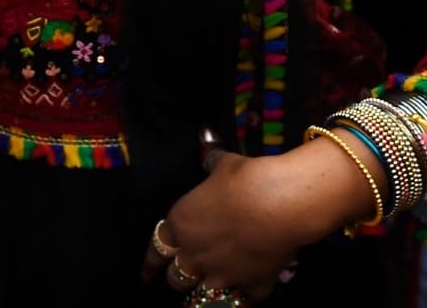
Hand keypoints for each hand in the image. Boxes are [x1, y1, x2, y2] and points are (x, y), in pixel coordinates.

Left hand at [142, 143, 363, 301]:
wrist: (280, 203)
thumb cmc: (244, 178)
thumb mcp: (223, 163)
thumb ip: (210, 156)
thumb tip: (204, 136)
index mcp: (181, 224)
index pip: (155, 249)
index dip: (150, 262)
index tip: (146, 273)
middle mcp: (195, 255)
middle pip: (176, 278)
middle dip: (177, 277)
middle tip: (180, 276)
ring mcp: (223, 274)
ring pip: (202, 296)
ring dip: (203, 292)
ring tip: (206, 291)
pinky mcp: (251, 285)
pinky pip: (242, 300)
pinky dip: (243, 297)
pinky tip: (245, 294)